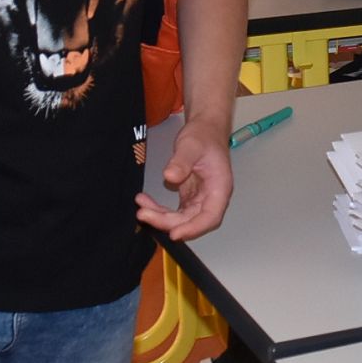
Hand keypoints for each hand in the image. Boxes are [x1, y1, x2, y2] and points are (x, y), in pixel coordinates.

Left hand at [137, 116, 233, 241]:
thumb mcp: (191, 145)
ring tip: (141, 207)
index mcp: (220, 188)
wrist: (204, 129)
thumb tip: (170, 176)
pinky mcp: (190, 197)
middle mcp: (212, 198)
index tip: (175, 233)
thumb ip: (182, 161)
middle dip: (168, 222)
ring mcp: (201, 199)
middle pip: (192, 220)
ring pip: (181, 218)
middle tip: (144, 214)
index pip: (210, 216)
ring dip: (161, 217)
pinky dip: (159, 210)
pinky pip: (175, 211)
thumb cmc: (204, 136)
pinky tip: (145, 202)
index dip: (194, 228)